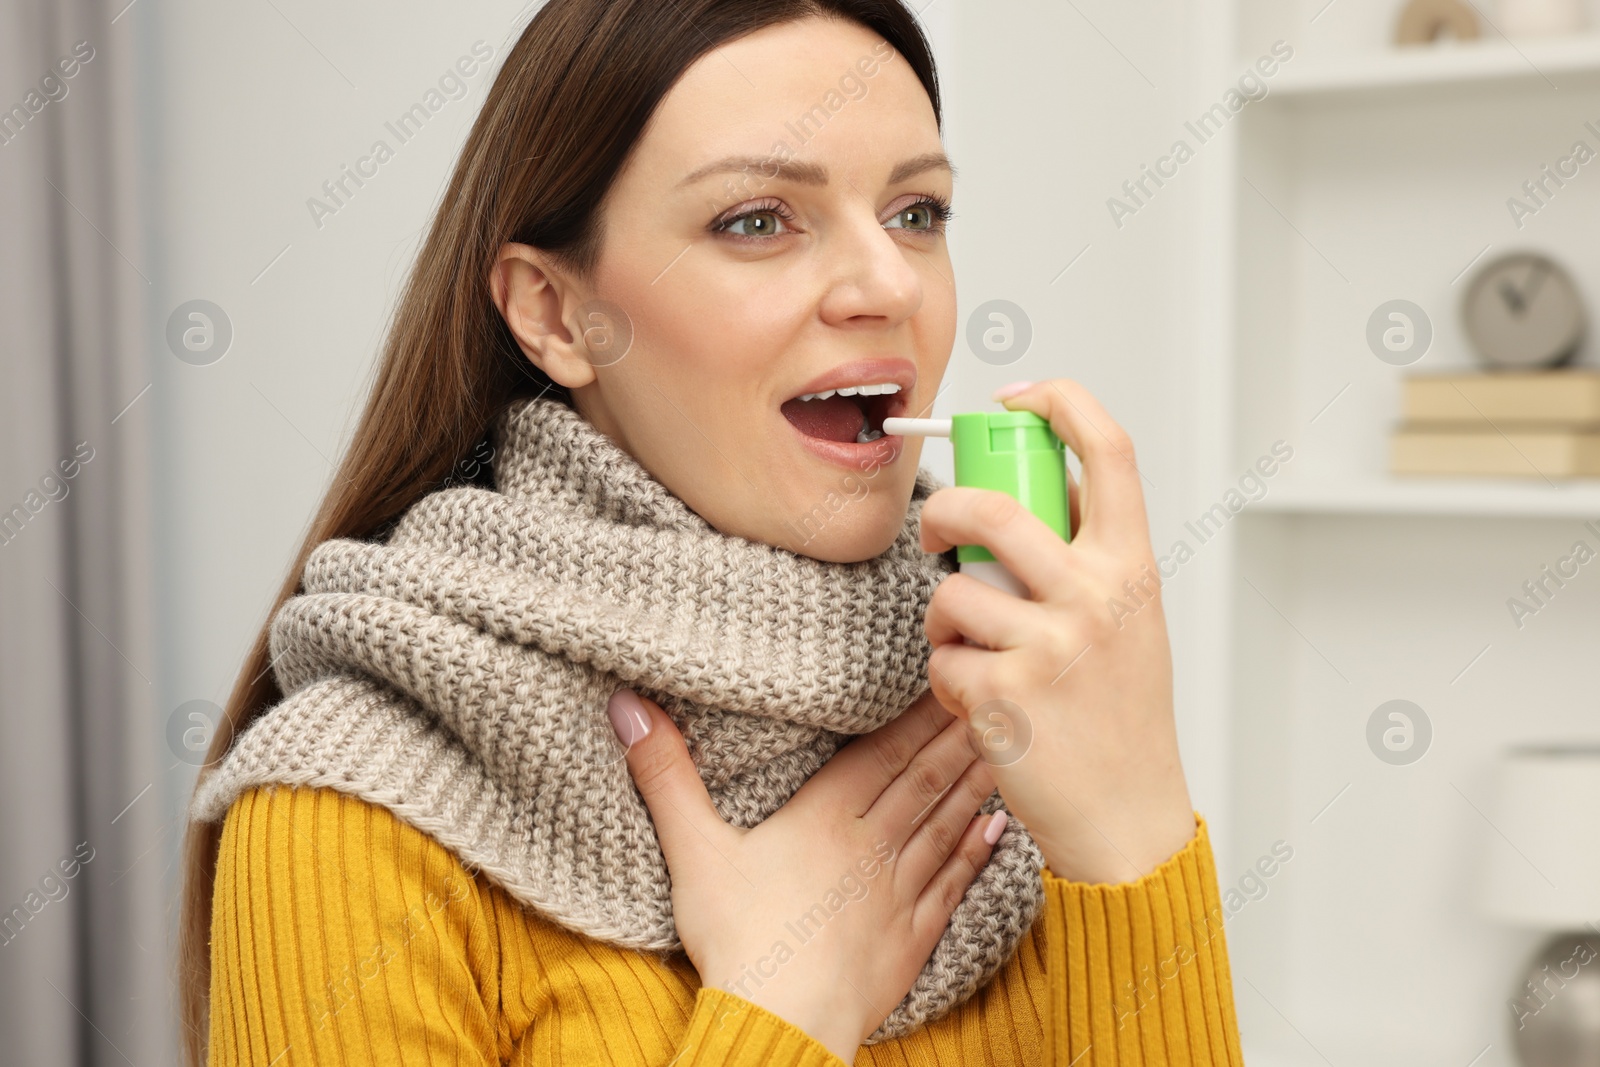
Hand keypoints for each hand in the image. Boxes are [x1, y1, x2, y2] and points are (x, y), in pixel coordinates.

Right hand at [608, 688, 1004, 1062]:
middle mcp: (872, 846)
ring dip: (974, 782)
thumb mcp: (692, 850)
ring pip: (946, 823)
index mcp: (825, 818)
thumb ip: (665, 774)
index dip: (917, 714)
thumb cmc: (737, 939)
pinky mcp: (911, 939)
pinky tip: (997, 830)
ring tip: (1002, 745)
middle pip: (922, 778)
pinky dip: (976, 853)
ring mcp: (897, 893)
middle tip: (995, 694)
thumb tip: (628, 706)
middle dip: (957, 734)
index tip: (950, 677)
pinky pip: (953, 885)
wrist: (782, 1025)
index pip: (881, 751)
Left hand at [917, 378, 1195, 884]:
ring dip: (944, 621)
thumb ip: (1093, 555)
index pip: (1108, 450)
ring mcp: (1049, 645)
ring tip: (973, 653)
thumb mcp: (1132, 620)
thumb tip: (1045, 483)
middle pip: (993, 505)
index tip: (1017, 398)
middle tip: (934, 531)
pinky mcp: (1003, 695)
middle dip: (944, 510)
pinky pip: (941, 658)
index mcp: (1131, 567)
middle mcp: (1095, 596)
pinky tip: (980, 705)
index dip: (1059, 402)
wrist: (1126, 816)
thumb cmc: (1122, 715)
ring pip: (951, 590)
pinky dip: (946, 679)